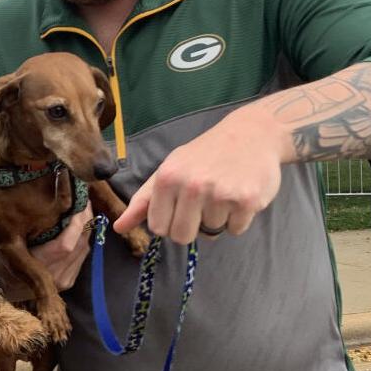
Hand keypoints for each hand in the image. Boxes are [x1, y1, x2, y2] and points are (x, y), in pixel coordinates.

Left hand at [115, 108, 281, 245]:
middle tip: (202, 203)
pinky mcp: (247, 201)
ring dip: (217, 219)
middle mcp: (192, 186)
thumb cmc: (204, 154)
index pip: (158, 227)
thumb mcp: (169, 169)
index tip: (179, 206)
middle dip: (191, 227)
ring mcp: (221, 194)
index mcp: (168, 178)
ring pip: (211, 233)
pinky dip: (238, 218)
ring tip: (223, 191)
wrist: (251, 134)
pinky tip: (239, 194)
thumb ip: (143, 200)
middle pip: (181, 237)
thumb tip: (118, 227)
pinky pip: (235, 230)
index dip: (169, 221)